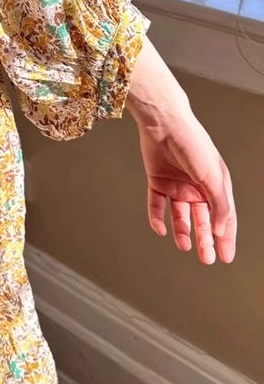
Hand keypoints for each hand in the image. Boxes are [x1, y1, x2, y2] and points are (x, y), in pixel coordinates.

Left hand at [125, 33, 235, 264]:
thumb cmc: (193, 144)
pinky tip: (160, 229)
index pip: (223, 217)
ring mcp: (177, 184)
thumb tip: (219, 230)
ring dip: (183, 231)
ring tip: (184, 246)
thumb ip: (219, 205)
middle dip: (205, 240)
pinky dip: (158, 218)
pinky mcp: (157, 180)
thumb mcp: (212, 177)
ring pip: (180, 215)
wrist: (164, 124)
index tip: (226, 256)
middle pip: (202, 219)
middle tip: (207, 259)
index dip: (226, 237)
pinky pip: (157, 205)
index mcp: (216, 184)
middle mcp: (197, 186)